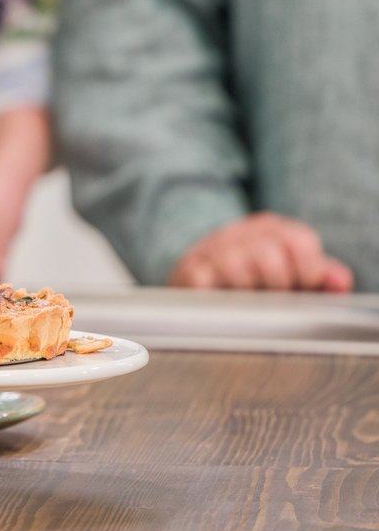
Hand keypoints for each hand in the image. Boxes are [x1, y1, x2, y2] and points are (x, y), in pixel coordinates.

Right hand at [169, 212, 353, 291]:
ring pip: (236, 269)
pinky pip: (205, 282)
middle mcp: (240, 232)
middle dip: (277, 285)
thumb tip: (340, 282)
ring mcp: (212, 249)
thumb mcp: (290, 269)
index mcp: (271, 228)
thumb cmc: (253, 274)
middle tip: (273, 298)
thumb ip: (318, 275)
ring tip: (247, 301)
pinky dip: (217, 297)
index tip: (302, 286)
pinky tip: (223, 302)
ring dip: (245, 292)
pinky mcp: (189, 268)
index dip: (308, 271)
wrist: (199, 269)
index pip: (299, 241)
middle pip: (269, 257)